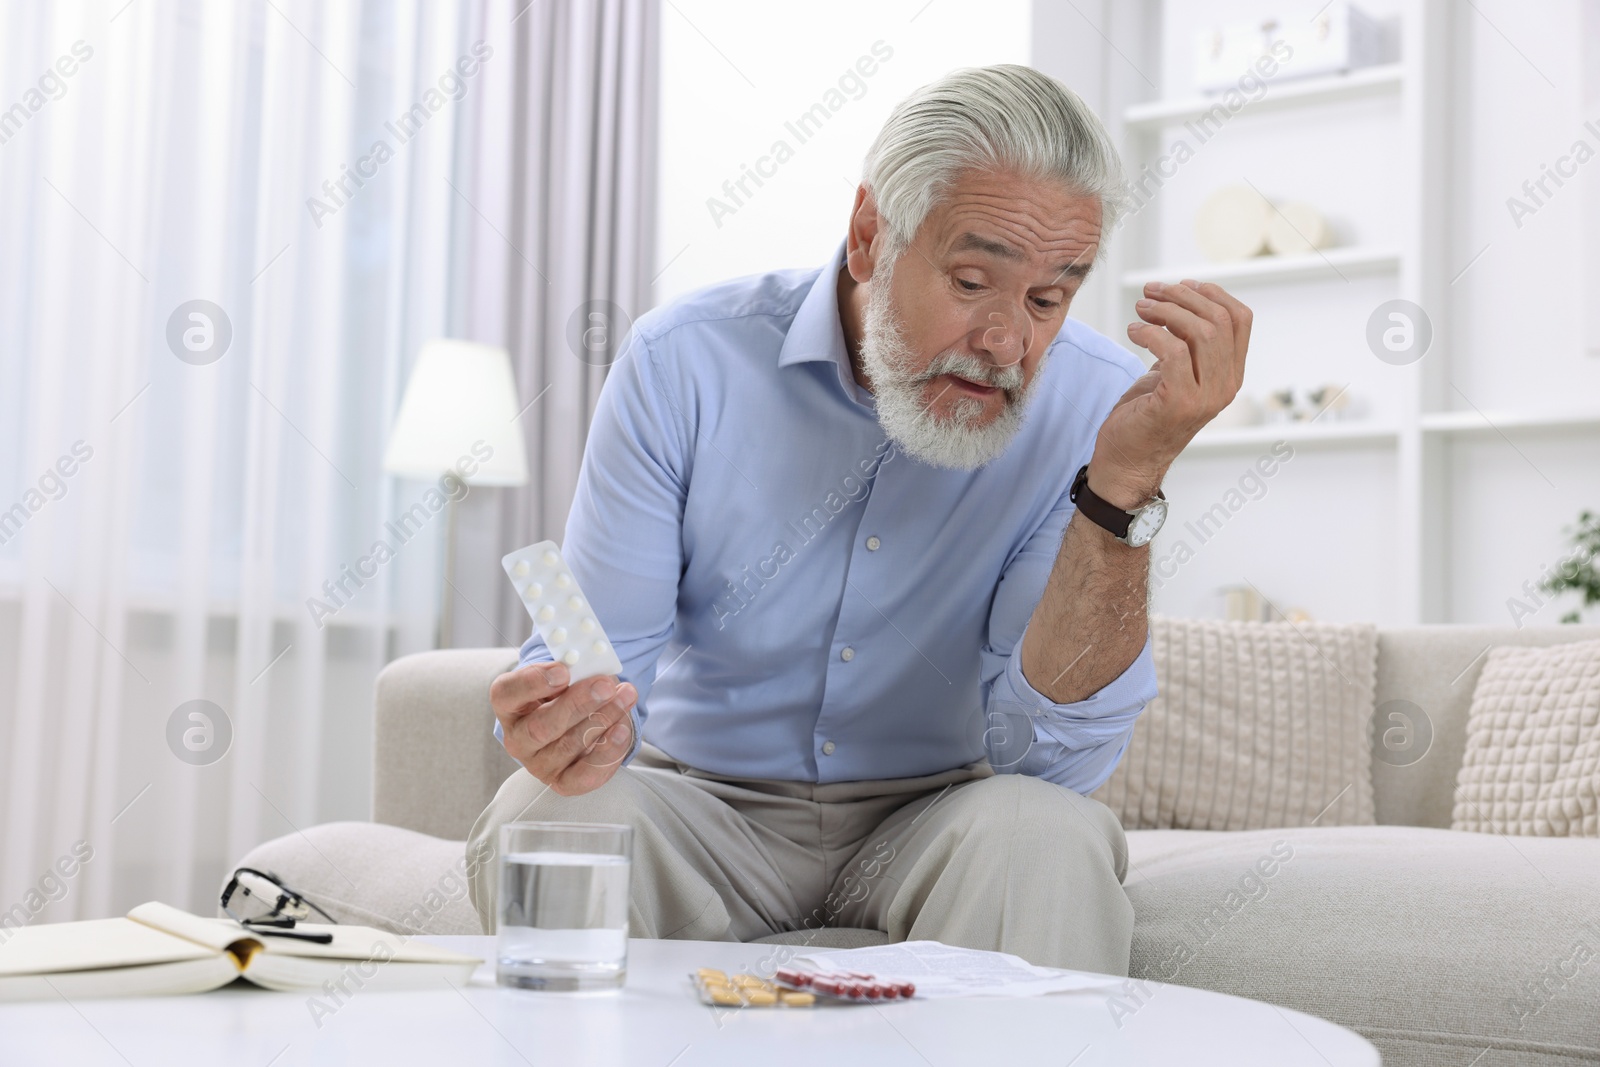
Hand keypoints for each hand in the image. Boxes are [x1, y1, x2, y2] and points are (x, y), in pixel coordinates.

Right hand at [490, 662, 637, 795]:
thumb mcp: (565, 673)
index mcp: (509, 704)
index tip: (563, 670)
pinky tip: (622, 729)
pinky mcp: (563, 782)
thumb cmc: (567, 691)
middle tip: (605, 686)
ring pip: (567, 747)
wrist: (578, 720)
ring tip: (624, 698)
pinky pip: (585, 774)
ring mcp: (538, 764)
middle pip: (540, 727)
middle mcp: (517, 738)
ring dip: (602, 720)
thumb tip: (595, 668)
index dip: (533, 682)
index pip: (507, 693)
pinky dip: (608, 751)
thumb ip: (573, 668)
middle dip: (577, 704)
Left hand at [1089, 279, 1251, 507]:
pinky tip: (1133, 331)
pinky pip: (1173, 351)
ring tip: (1140, 308)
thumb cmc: (1146, 415)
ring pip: (1200, 332)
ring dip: (1166, 311)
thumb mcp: (1174, 374)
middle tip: (1150, 293)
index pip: (1240, 319)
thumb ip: (1187, 346)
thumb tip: (1181, 301)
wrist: (1128, 463)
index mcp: (1230, 375)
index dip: (1213, 294)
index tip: (1181, 285)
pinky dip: (1151, 333)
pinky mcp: (1179, 402)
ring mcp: (1205, 396)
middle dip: (1182, 297)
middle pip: (1218, 320)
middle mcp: (1225, 386)